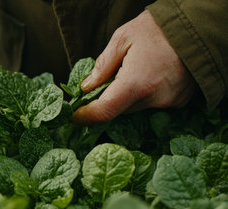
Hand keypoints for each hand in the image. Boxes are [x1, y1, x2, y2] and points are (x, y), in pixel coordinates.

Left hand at [72, 10, 196, 124]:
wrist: (200, 26)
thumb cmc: (159, 28)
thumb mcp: (123, 38)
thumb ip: (102, 66)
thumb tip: (86, 87)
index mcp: (136, 83)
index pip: (104, 111)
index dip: (86, 116)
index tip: (75, 115)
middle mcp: (154, 98)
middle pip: (119, 109)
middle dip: (106, 99)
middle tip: (101, 82)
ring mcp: (169, 102)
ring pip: (134, 107)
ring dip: (126, 96)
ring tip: (131, 70)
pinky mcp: (179, 101)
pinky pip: (152, 103)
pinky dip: (144, 94)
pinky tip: (148, 74)